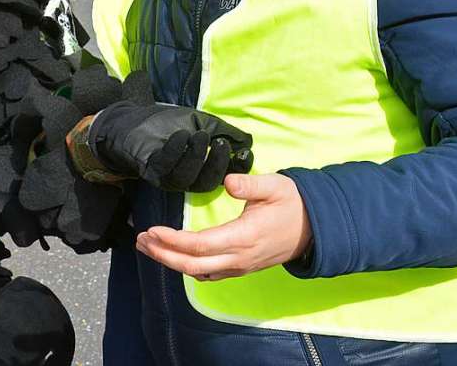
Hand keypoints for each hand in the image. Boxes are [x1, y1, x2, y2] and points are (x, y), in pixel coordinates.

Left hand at [89, 102, 252, 191]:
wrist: (134, 120)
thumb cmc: (168, 123)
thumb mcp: (200, 122)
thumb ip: (222, 131)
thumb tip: (246, 141)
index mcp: (198, 170)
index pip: (220, 177)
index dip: (233, 167)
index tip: (241, 150)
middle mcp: (184, 179)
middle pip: (205, 183)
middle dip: (216, 164)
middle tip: (221, 143)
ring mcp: (167, 177)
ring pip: (186, 178)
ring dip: (196, 156)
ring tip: (200, 135)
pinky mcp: (150, 170)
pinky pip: (165, 166)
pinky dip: (175, 150)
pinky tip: (181, 136)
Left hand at [136, 173, 311, 280]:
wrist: (315, 229)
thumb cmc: (293, 204)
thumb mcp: (275, 186)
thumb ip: (250, 184)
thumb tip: (228, 181)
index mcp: (244, 237)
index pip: (200, 245)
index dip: (173, 240)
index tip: (152, 230)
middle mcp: (239, 257)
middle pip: (192, 265)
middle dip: (162, 254)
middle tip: (140, 240)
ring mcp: (240, 266)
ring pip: (198, 273)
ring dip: (170, 261)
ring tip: (148, 246)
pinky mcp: (241, 268)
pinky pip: (209, 275)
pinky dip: (187, 268)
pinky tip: (174, 256)